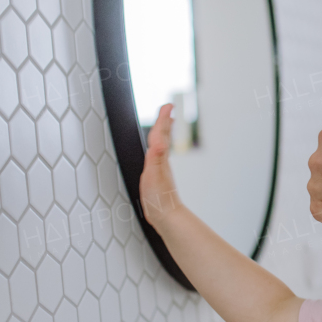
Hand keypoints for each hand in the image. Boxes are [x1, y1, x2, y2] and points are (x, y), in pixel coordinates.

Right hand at [139, 104, 185, 231]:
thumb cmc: (159, 198)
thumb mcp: (154, 174)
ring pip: (162, 146)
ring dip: (163, 133)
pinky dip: (158, 151)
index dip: (163, 119)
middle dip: (164, 122)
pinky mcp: (158, 178)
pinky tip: (157, 153)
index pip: (160, 134)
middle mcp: (162, 161)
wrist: (166, 216)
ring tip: (166, 124)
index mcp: (160, 158)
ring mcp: (161, 170)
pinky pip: (158, 159)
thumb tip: (158, 140)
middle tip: (168, 109)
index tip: (168, 105)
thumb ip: (156, 156)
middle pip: (163, 137)